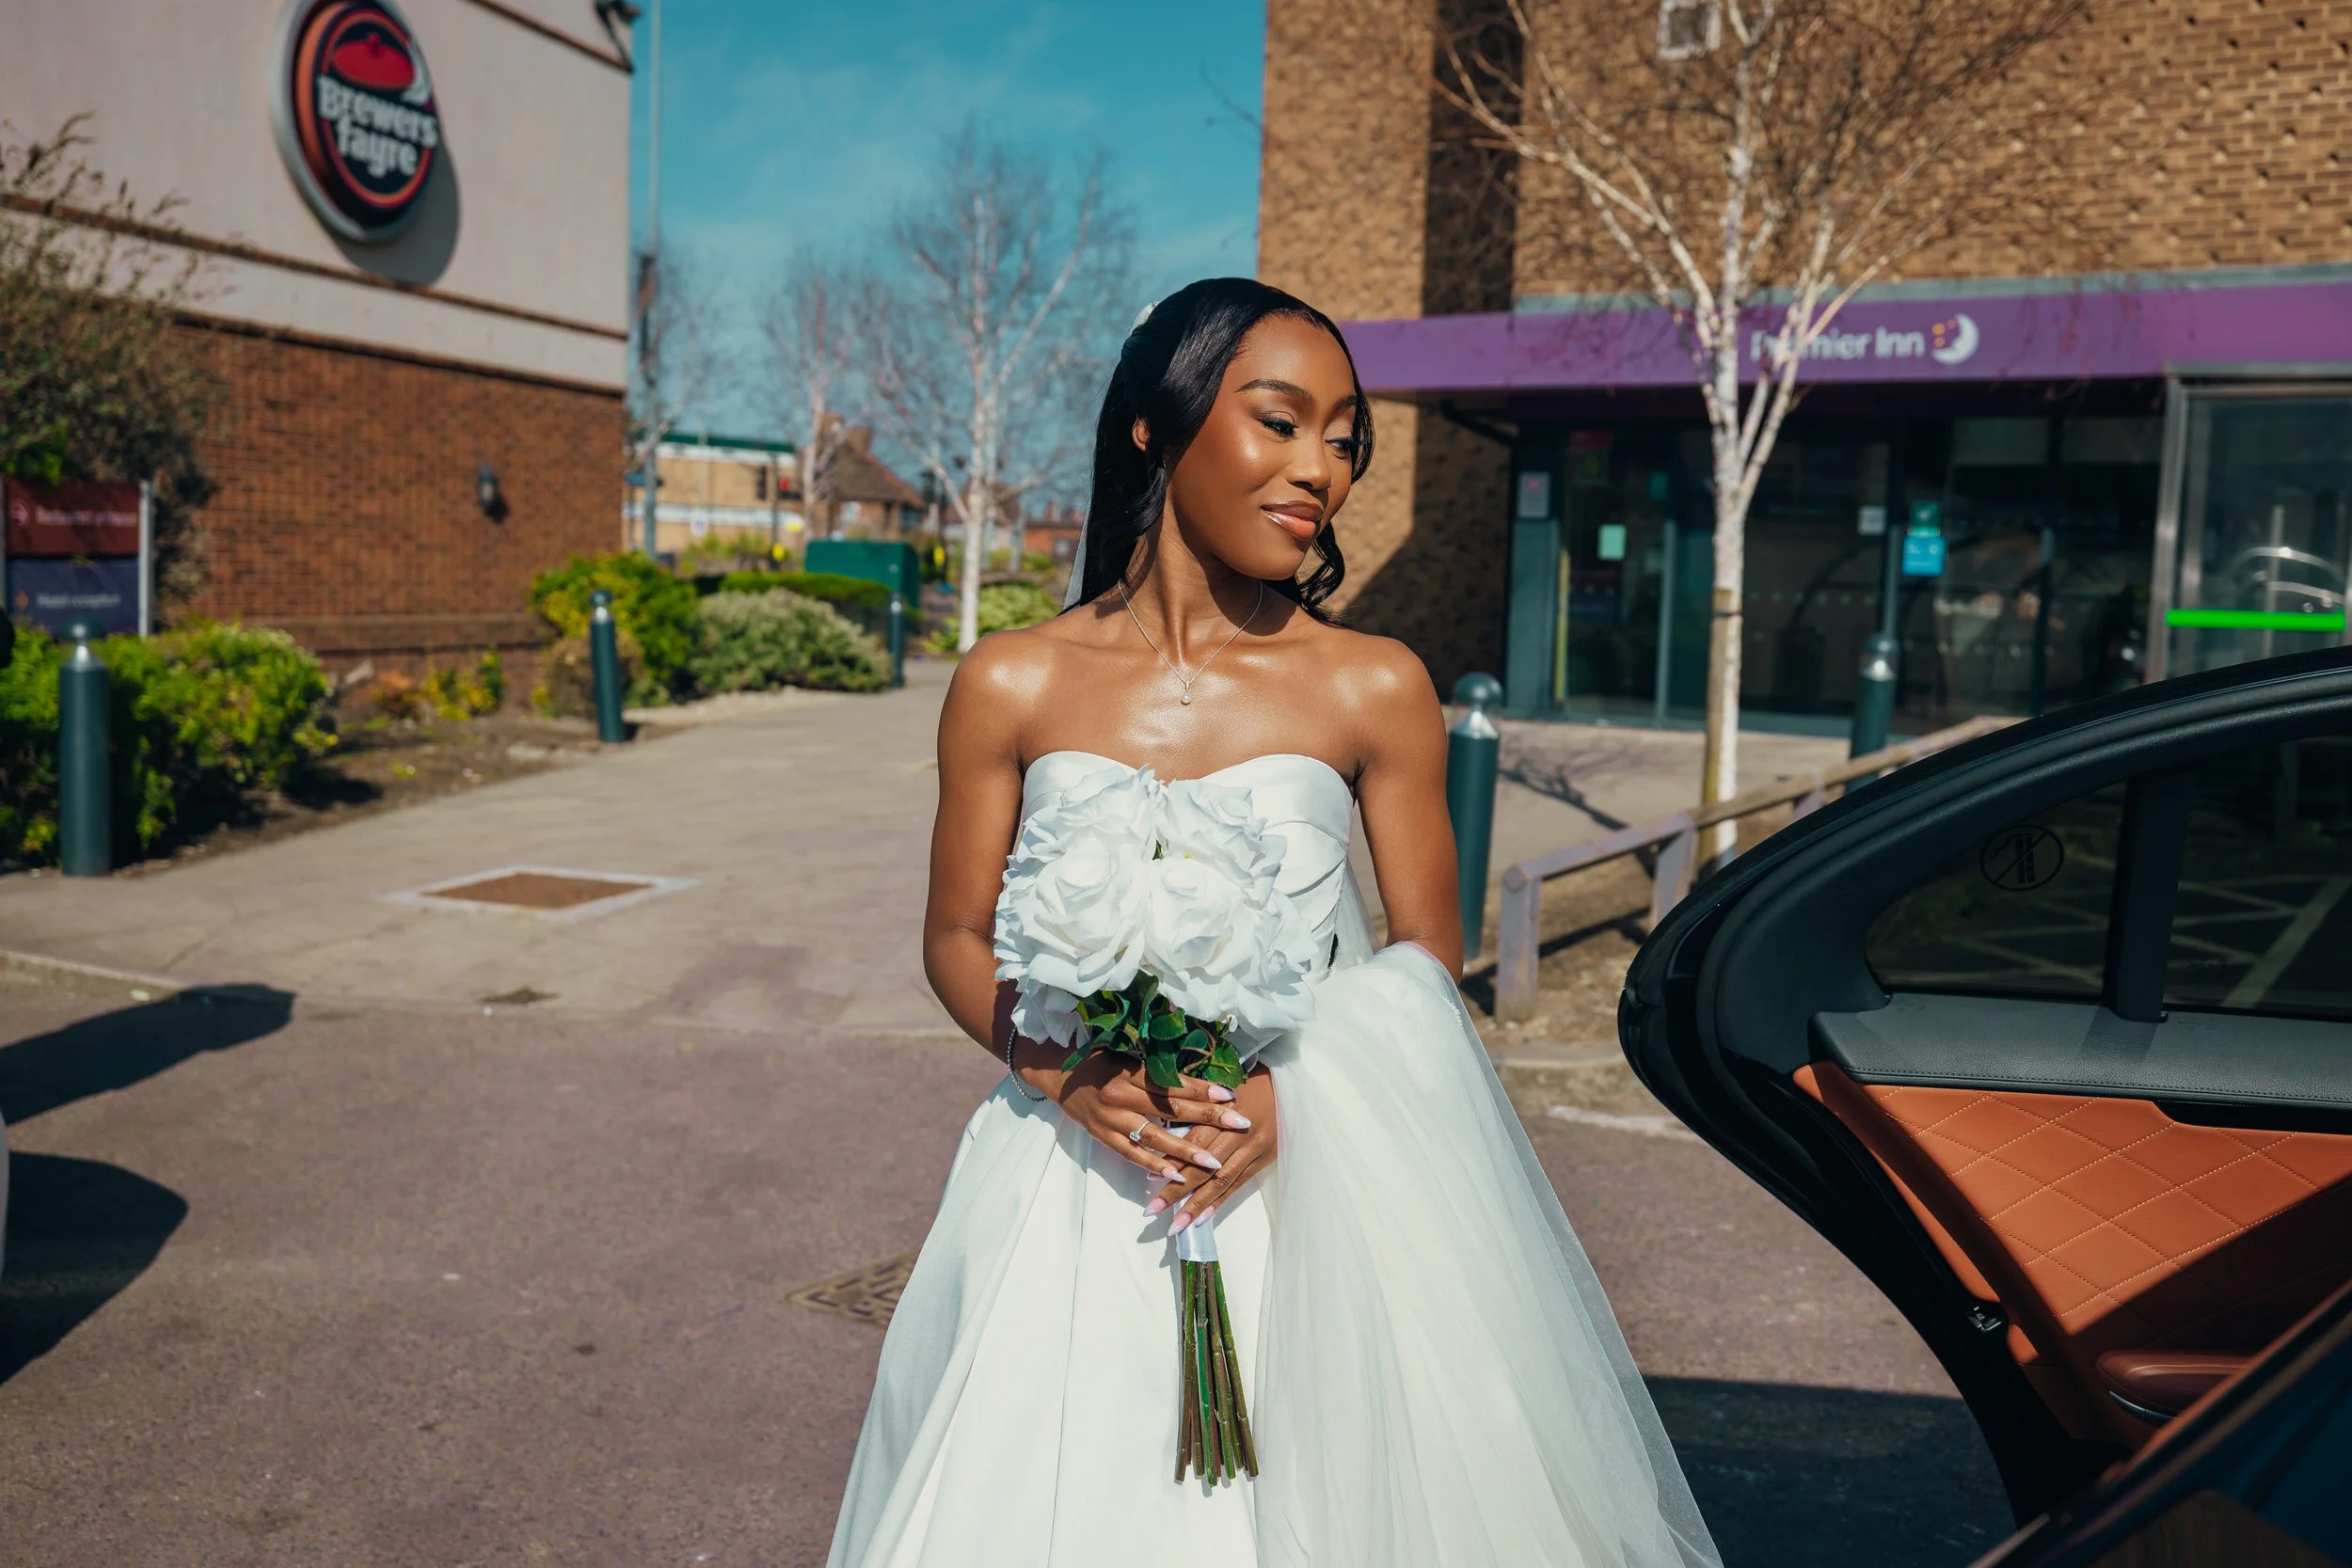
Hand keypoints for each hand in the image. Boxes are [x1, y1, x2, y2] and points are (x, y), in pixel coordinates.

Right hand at [1013, 1039, 1253, 1185]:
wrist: (1058, 1076)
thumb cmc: (1098, 1060)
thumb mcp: (1126, 1055)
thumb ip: (1156, 1066)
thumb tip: (1197, 1073)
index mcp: (1130, 1072)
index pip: (1172, 1083)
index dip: (1201, 1089)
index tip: (1230, 1094)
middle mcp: (1122, 1096)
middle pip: (1171, 1109)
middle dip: (1208, 1116)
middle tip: (1240, 1123)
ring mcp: (1112, 1119)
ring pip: (1155, 1137)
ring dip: (1186, 1151)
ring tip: (1214, 1162)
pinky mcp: (1103, 1136)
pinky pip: (1132, 1154)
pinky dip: (1154, 1166)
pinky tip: (1177, 1176)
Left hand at [1147, 1064, 1274, 1231]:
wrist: (1289, 1088)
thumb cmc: (1247, 1084)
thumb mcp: (1220, 1089)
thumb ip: (1197, 1110)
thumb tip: (1165, 1136)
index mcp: (1225, 1108)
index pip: (1195, 1139)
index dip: (1173, 1159)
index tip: (1148, 1176)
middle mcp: (1240, 1131)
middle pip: (1205, 1166)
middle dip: (1177, 1191)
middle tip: (1152, 1210)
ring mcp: (1255, 1148)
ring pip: (1221, 1181)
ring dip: (1197, 1205)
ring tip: (1175, 1226)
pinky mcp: (1265, 1160)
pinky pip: (1239, 1184)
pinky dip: (1219, 1202)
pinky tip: (1202, 1219)